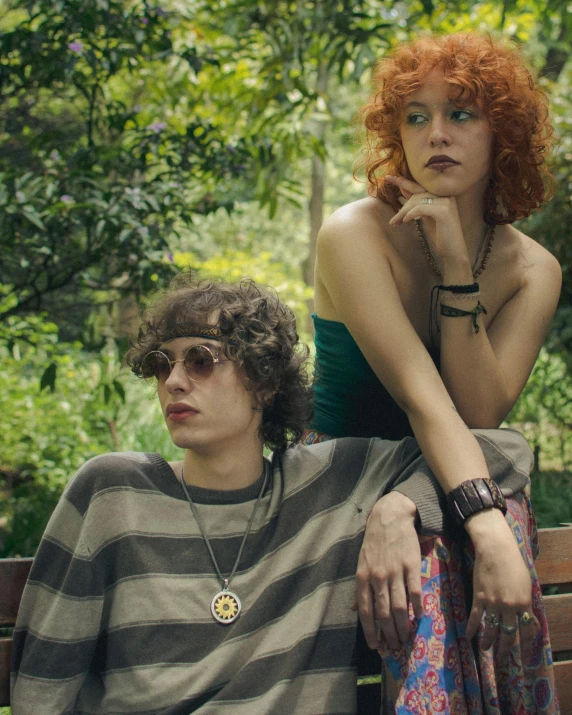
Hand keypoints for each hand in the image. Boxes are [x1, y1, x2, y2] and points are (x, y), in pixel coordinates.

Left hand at [354, 492, 422, 649]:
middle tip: (395, 646)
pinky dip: (416, 607)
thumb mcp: (361, 564)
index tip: (375, 646)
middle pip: (383, 613)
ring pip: (398, 606)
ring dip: (403, 626)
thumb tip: (354, 610)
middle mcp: (377, 577)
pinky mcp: (410, 565)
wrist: (389, 518)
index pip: (365, 611)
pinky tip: (418, 617)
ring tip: (406, 637)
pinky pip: (414, 591)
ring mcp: (394, 572)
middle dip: (389, 634)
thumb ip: (360, 588)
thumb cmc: (373, 542)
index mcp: (363, 578)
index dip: (370, 632)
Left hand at [385, 175, 468, 265]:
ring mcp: (447, 202)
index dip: (403, 181)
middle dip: (402, 206)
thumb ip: (417, 203)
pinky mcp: (444, 211)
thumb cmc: (440, 235)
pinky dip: (411, 214)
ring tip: (396, 223)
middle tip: (393, 221)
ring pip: (417, 200)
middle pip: (417, 193)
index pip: (420, 185)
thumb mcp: (425, 217)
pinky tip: (405, 222)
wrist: (453, 252)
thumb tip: (403, 191)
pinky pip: (421, 208)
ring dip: (403, 212)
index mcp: (442, 195)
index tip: (388, 177)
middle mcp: (446, 195)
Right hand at [465, 509, 536, 662]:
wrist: (495, 549)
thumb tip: (529, 620)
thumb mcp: (526, 584)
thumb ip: (526, 603)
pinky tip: (468, 636)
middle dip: (506, 649)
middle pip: (508, 634)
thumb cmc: (513, 563)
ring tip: (486, 650)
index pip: (527, 630)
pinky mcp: (479, 597)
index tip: (525, 657)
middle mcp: (509, 607)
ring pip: (491, 629)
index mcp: (524, 603)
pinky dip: (472, 628)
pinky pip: (475, 617)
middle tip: (503, 660)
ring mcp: (493, 603)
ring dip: (488, 642)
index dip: (526, 645)